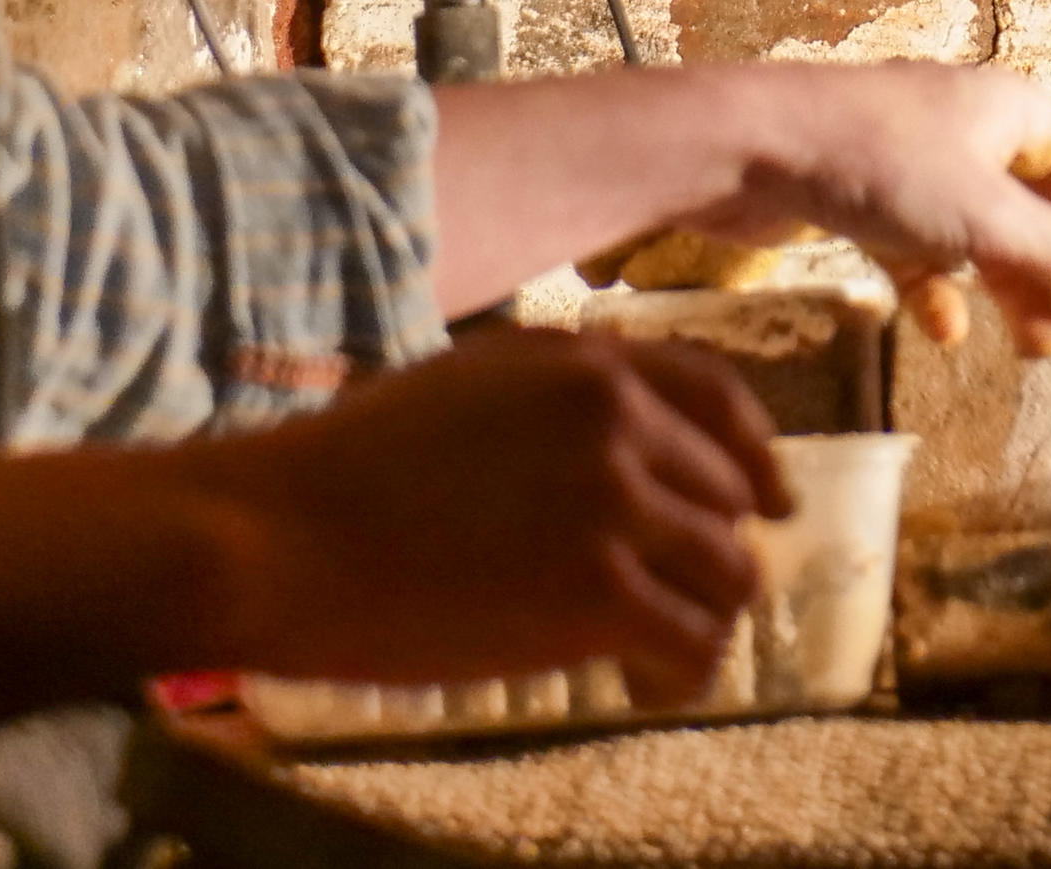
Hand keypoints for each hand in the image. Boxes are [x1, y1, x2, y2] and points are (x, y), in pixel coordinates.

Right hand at [189, 329, 783, 696]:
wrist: (280, 536)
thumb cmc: (351, 465)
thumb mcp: (472, 379)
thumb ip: (562, 388)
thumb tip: (634, 421)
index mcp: (592, 366)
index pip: (722, 402)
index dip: (756, 457)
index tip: (770, 500)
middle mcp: (621, 424)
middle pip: (730, 497)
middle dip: (710, 549)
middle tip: (678, 595)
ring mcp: (617, 508)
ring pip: (728, 573)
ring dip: (703, 614)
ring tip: (660, 646)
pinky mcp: (601, 596)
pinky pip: (694, 643)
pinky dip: (684, 671)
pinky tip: (649, 684)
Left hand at [672, 64, 1050, 357]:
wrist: (748, 146)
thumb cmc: (874, 164)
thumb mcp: (986, 217)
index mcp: (1024, 116)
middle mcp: (982, 132)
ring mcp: (926, 164)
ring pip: (998, 236)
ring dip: (1027, 292)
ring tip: (1043, 349)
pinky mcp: (873, 198)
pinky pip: (931, 251)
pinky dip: (946, 290)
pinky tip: (944, 330)